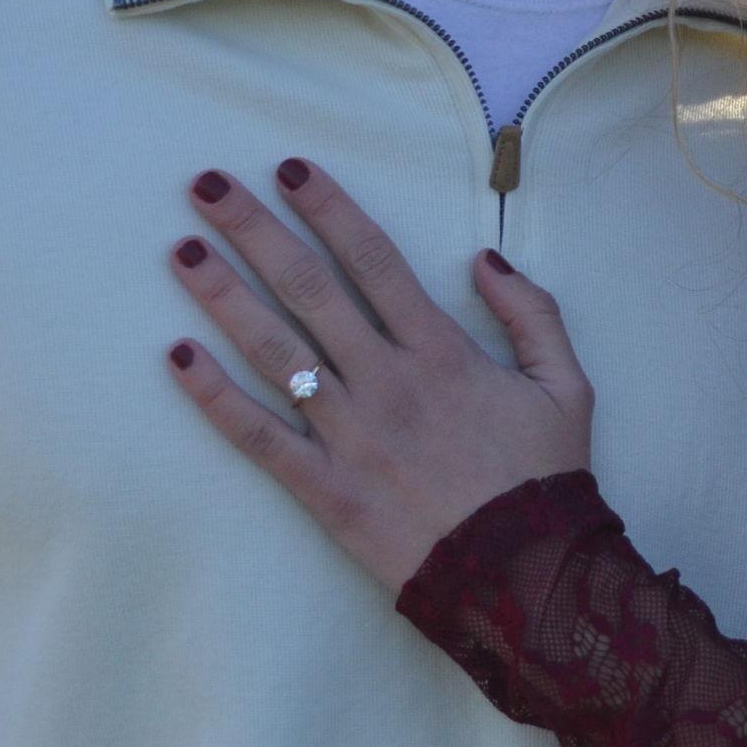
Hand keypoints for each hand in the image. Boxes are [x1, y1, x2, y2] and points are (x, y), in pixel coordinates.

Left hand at [163, 159, 593, 592]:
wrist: (523, 578)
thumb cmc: (545, 478)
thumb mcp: (567, 385)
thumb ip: (532, 313)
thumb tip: (484, 260)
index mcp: (441, 350)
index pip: (373, 259)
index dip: (329, 208)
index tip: (289, 167)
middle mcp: (386, 380)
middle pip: (309, 288)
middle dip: (255, 231)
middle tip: (207, 184)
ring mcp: (349, 434)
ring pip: (274, 350)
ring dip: (223, 296)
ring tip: (182, 250)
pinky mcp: (325, 489)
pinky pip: (260, 437)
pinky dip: (216, 398)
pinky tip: (178, 358)